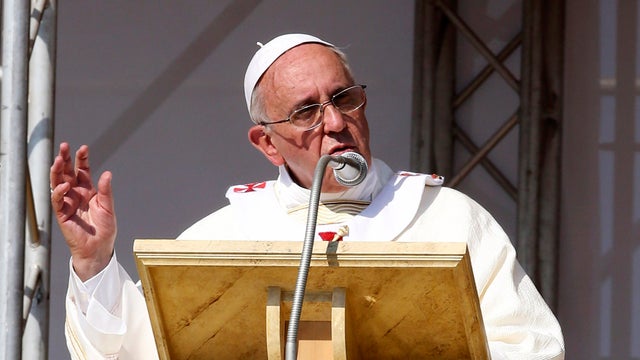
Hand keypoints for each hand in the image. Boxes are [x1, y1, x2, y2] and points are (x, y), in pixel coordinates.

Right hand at [50, 142, 116, 280]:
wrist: (99, 248)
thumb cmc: (104, 229)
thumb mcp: (108, 207)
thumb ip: (106, 191)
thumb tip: (107, 174)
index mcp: (88, 191)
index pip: (83, 171)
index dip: (82, 159)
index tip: (83, 148)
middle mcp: (77, 194)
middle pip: (67, 173)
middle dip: (65, 159)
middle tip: (64, 147)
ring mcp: (68, 203)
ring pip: (58, 183)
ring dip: (57, 171)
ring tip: (58, 160)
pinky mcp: (62, 214)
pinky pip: (58, 201)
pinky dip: (60, 192)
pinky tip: (65, 185)